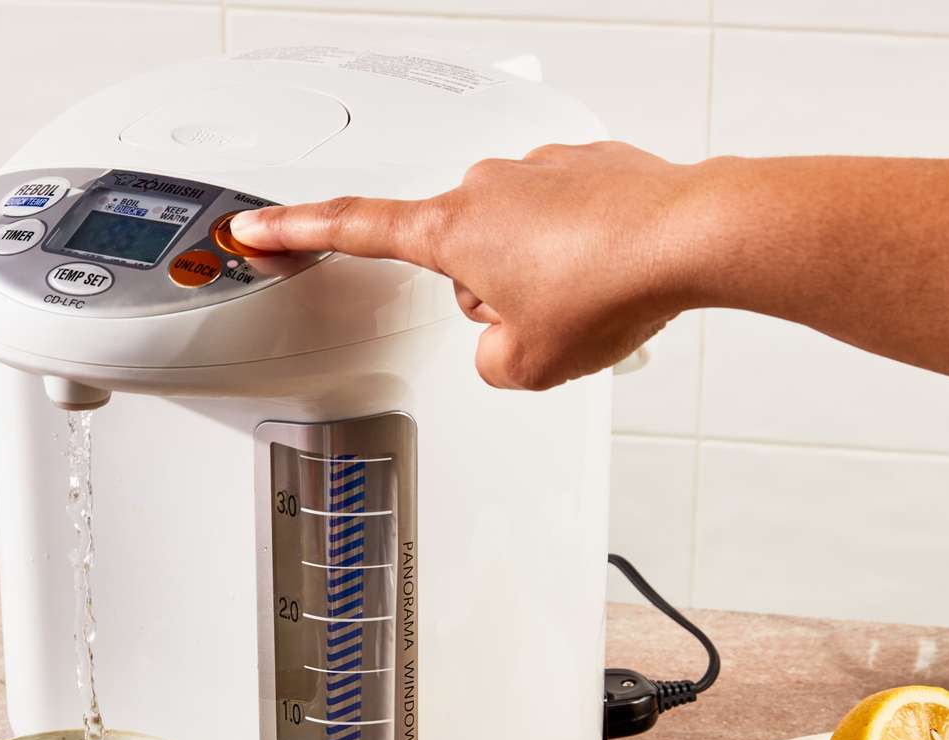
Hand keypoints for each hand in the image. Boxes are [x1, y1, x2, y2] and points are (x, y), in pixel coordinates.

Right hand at [228, 142, 703, 389]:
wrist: (692, 236)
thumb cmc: (612, 286)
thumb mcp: (528, 364)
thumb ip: (489, 361)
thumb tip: (502, 340)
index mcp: (452, 232)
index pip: (351, 229)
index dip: (294, 233)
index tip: (255, 226)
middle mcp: (487, 188)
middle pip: (457, 259)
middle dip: (489, 294)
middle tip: (542, 317)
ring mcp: (539, 170)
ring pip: (514, 242)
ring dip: (540, 274)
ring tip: (589, 294)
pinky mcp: (587, 166)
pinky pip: (563, 221)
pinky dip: (581, 249)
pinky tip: (613, 267)